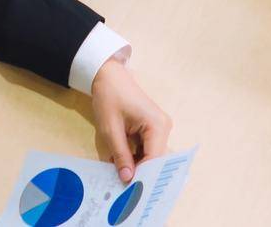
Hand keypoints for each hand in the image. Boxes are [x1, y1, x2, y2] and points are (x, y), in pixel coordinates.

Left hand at [90, 59, 171, 182]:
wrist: (107, 76)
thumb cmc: (109, 98)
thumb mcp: (111, 129)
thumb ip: (121, 155)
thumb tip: (128, 180)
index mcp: (158, 125)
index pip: (154, 159)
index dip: (144, 177)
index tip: (131, 194)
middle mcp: (163, 127)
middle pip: (154, 159)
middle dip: (140, 174)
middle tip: (125, 193)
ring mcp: (158, 128)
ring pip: (149, 156)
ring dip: (136, 167)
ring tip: (122, 183)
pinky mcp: (151, 129)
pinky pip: (145, 149)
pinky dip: (134, 158)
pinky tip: (122, 167)